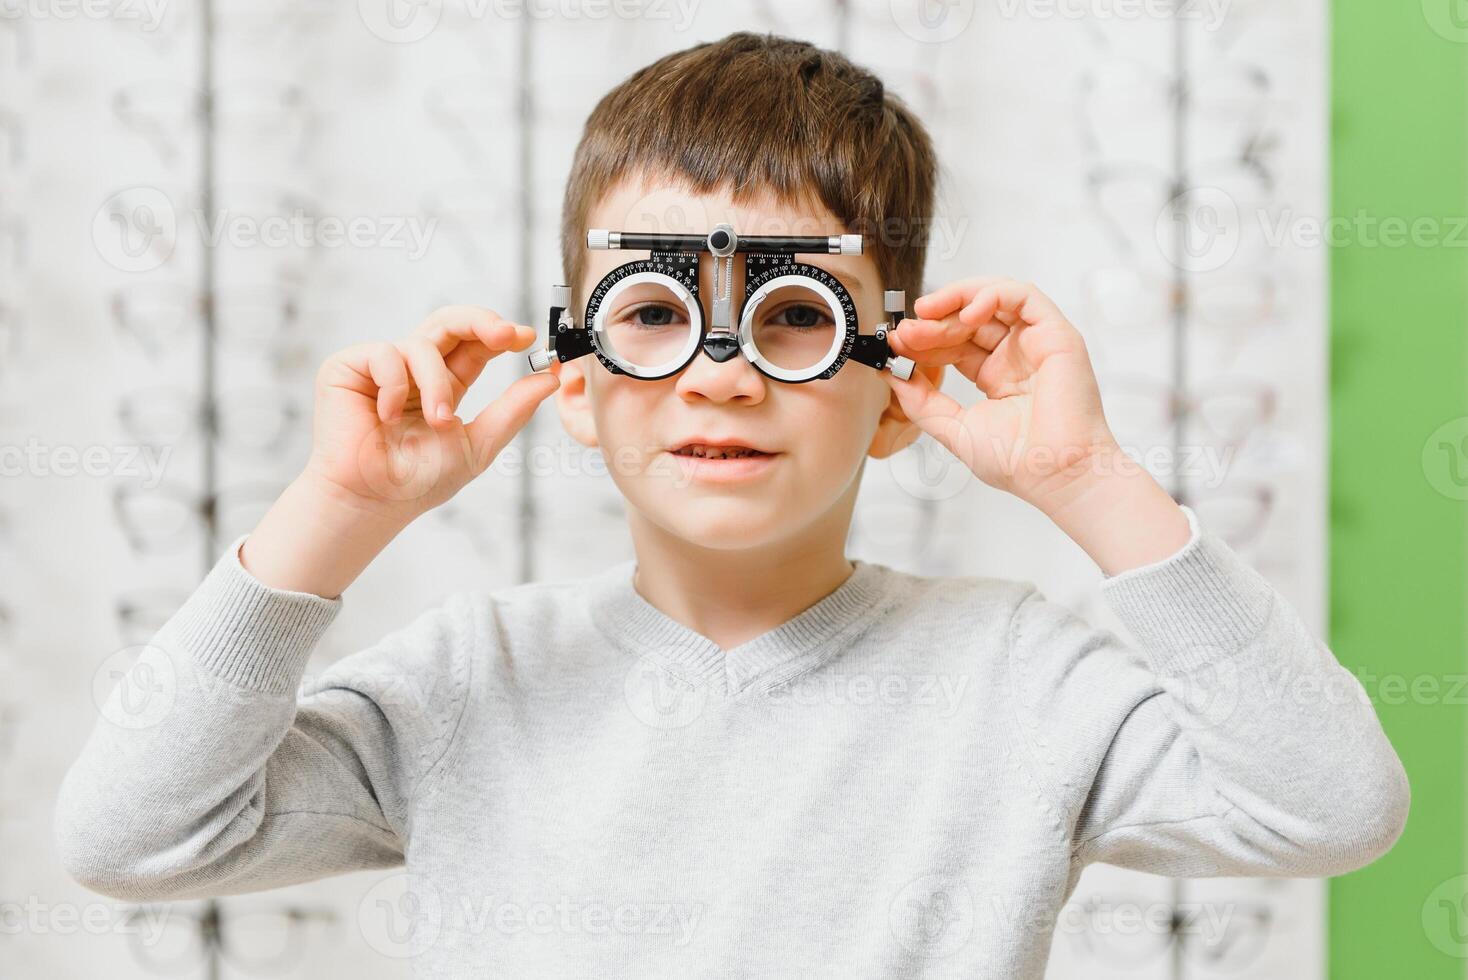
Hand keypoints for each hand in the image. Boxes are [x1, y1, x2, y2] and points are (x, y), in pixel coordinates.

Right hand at [303, 305, 559, 525]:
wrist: (375, 501)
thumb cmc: (420, 480)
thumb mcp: (479, 443)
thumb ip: (513, 409)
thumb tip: (552, 376)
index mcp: (444, 385)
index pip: (475, 345)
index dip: (500, 335)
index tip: (528, 338)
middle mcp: (414, 370)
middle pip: (450, 322)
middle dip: (481, 322)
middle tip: (506, 335)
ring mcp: (382, 367)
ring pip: (422, 344)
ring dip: (438, 385)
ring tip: (438, 421)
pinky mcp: (349, 366)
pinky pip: (386, 354)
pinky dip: (395, 385)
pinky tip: (387, 416)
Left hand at [882, 277, 1123, 514]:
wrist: (1054, 474)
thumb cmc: (1017, 461)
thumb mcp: (954, 428)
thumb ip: (922, 401)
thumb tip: (893, 375)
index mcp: (996, 375)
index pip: (955, 344)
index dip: (925, 340)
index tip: (897, 344)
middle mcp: (1016, 355)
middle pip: (969, 320)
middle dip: (933, 322)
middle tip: (906, 331)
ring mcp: (1036, 342)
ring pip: (994, 299)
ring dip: (957, 299)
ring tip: (926, 312)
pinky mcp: (1056, 334)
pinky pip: (1024, 296)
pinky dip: (992, 295)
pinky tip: (966, 313)